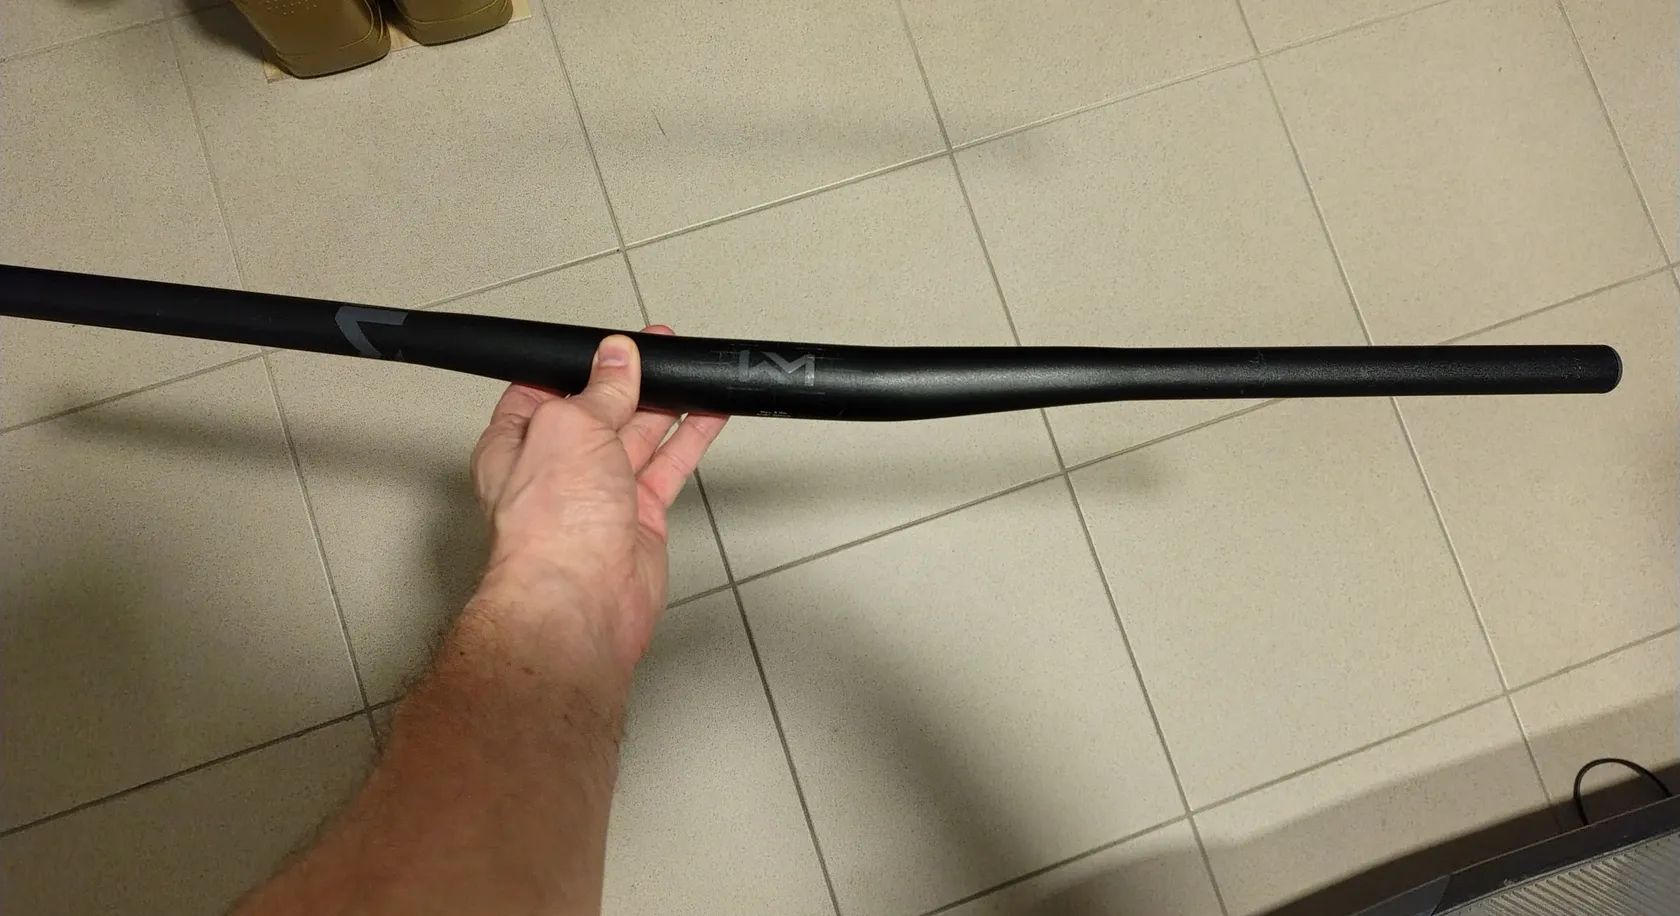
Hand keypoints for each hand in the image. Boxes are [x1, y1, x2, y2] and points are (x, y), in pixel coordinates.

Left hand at [469, 327, 726, 669]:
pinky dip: (689, 440)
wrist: (582, 598)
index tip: (612, 346)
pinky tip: (707, 415)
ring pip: (638, 438)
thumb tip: (616, 358)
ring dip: (665, 406)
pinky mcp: (638, 518)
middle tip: (660, 350)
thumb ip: (600, 390)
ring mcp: (598, 496)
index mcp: (518, 444)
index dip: (579, 367)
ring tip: (690, 374)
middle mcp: (556, 470)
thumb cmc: (551, 526)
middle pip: (598, 412)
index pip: (544, 392)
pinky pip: (667, 468)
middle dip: (629, 381)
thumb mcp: (570, 427)